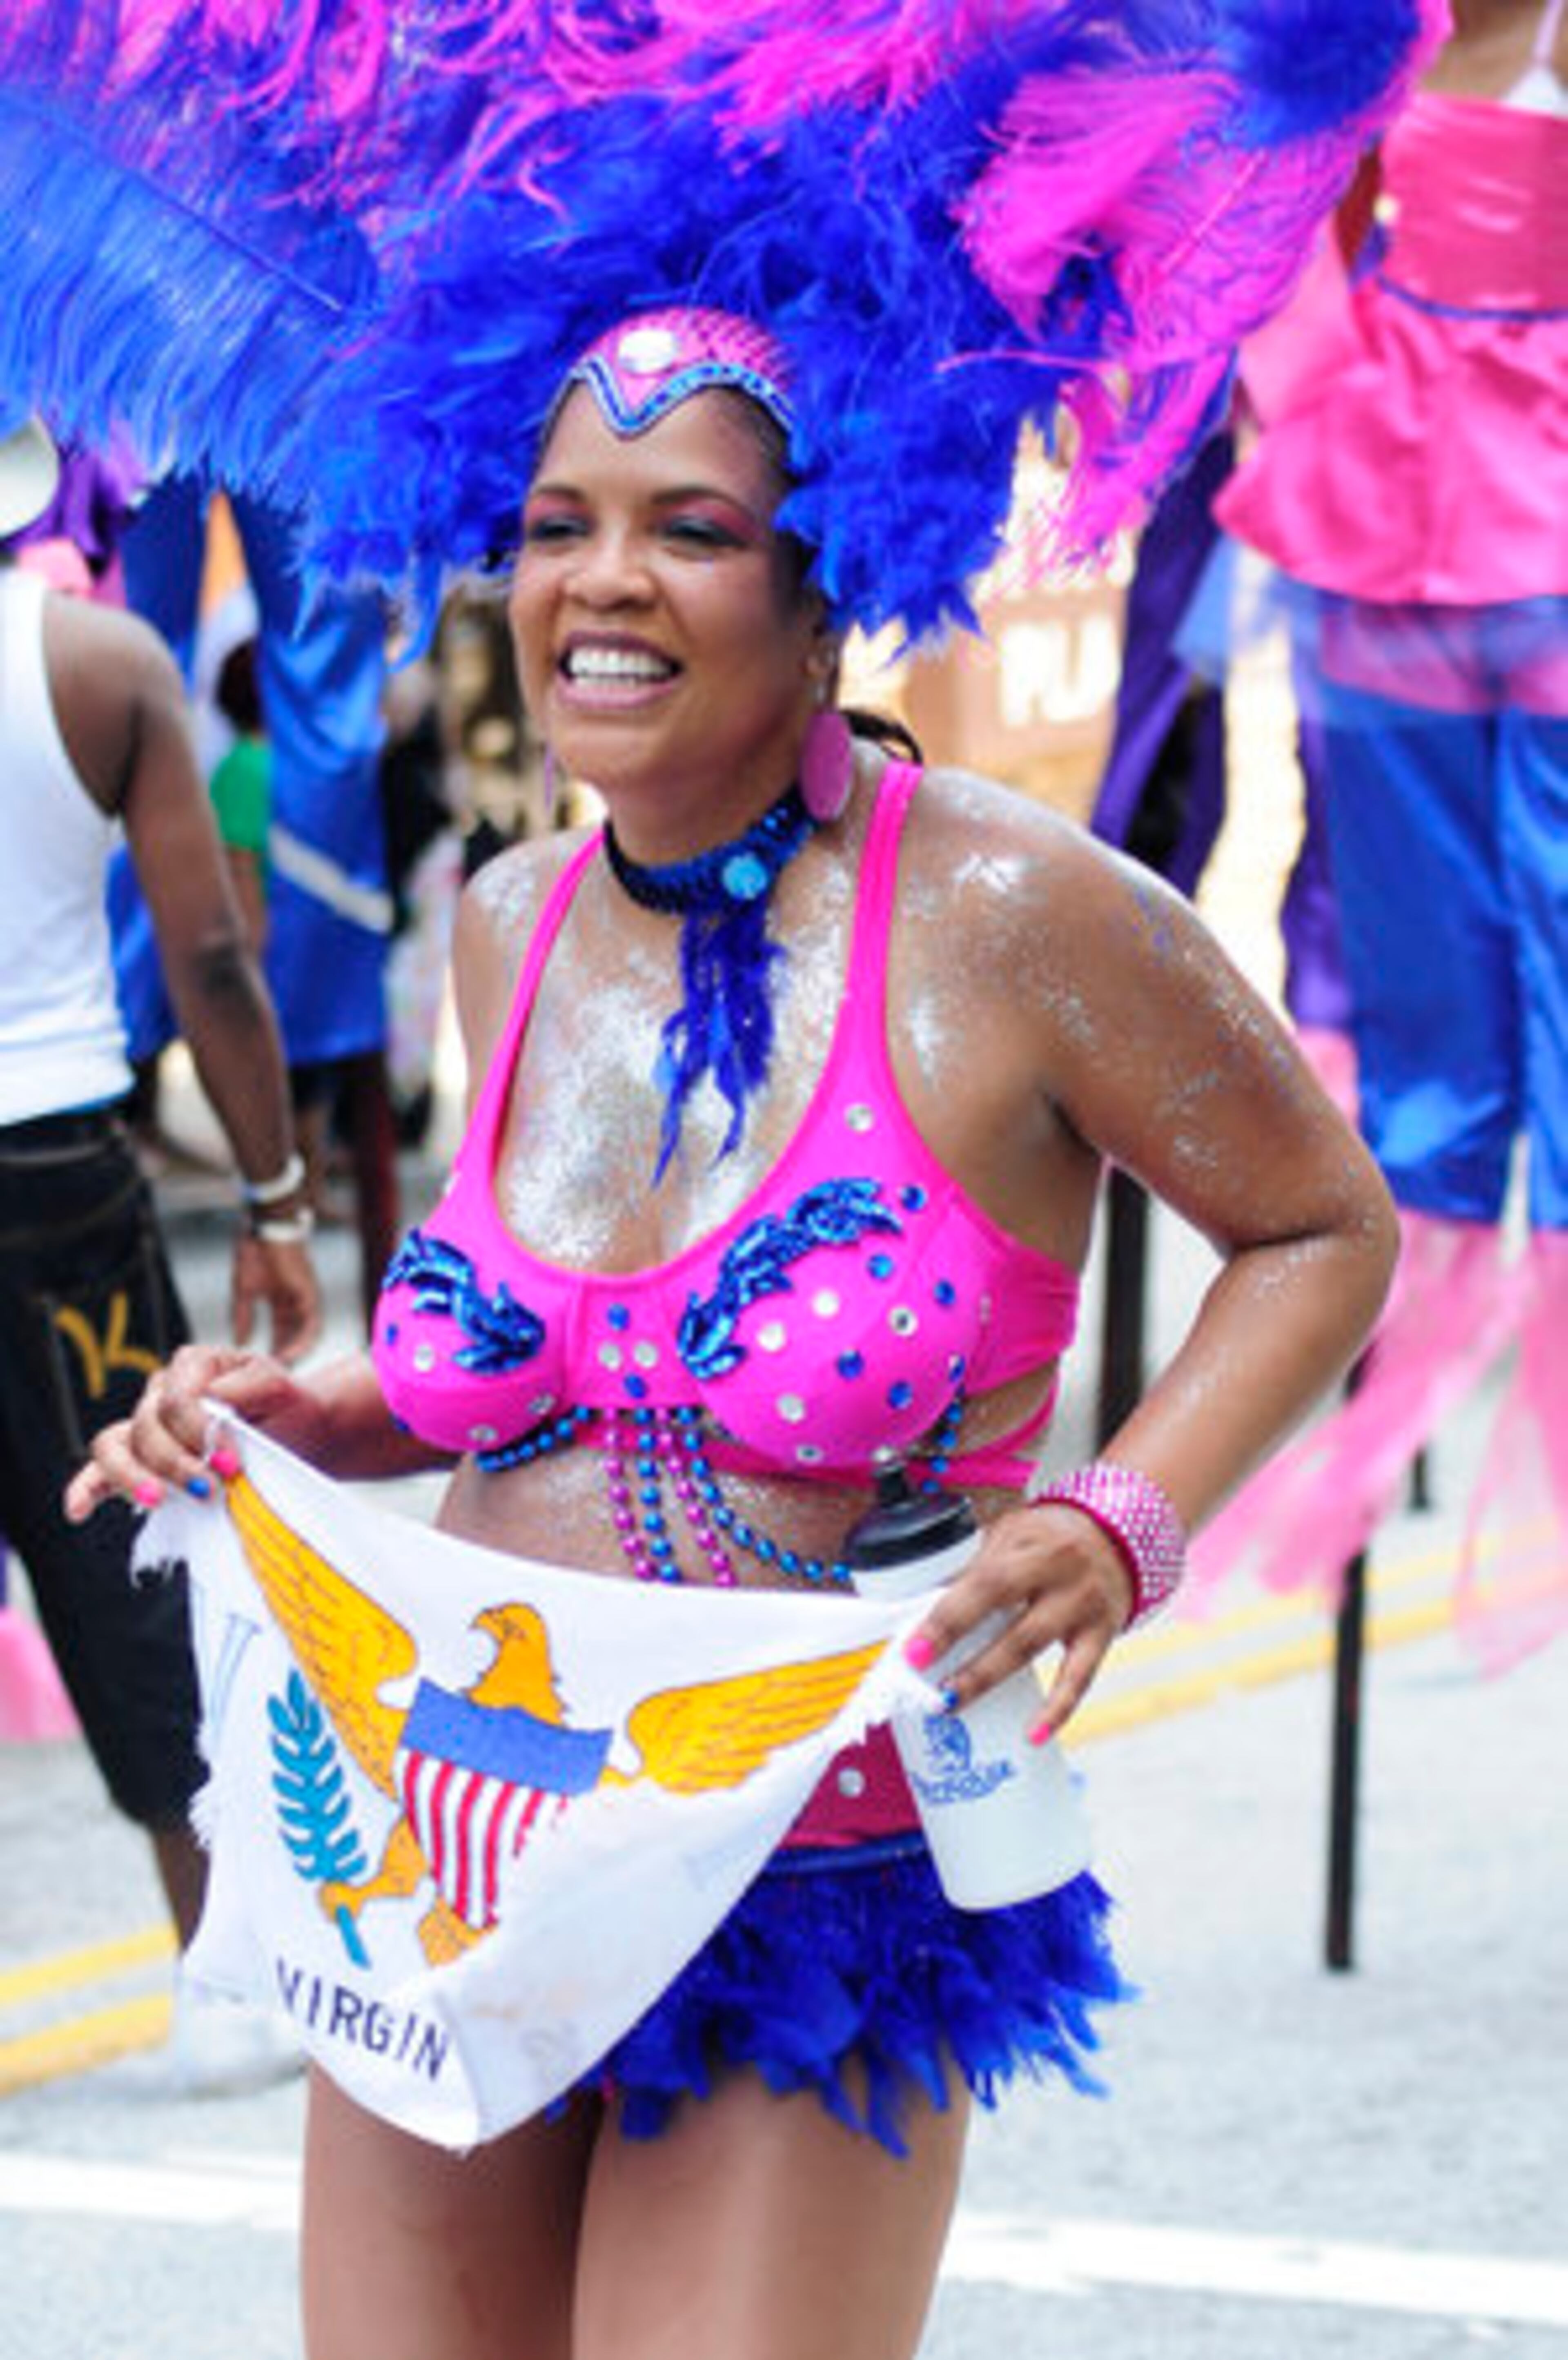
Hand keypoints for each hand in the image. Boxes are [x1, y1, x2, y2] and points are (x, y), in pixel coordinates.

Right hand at [62, 1343, 322, 1523]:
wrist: (297, 1433)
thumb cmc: (285, 1408)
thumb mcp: (280, 1387)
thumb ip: (248, 1386)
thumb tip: (211, 1401)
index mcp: (193, 1365)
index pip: (176, 1400)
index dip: (198, 1433)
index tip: (230, 1464)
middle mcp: (160, 1393)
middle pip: (146, 1427)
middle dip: (177, 1463)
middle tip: (212, 1489)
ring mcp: (145, 1428)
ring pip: (113, 1446)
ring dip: (133, 1477)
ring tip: (157, 1500)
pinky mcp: (140, 1462)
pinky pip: (99, 1471)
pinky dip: (85, 1489)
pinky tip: (79, 1510)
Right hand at [231, 1231, 321, 1363]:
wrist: (265, 1228)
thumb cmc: (255, 1252)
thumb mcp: (244, 1291)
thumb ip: (243, 1317)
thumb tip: (238, 1341)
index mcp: (281, 1301)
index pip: (282, 1333)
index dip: (275, 1350)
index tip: (266, 1368)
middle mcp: (297, 1302)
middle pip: (296, 1336)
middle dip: (287, 1356)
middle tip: (277, 1377)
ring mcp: (306, 1298)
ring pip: (308, 1334)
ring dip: (297, 1352)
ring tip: (284, 1369)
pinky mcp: (310, 1294)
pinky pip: (313, 1323)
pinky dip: (303, 1340)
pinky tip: (291, 1353)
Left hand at [903, 1504, 1135, 1740]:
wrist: (1116, 1533)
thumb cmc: (1048, 1536)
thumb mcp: (1010, 1535)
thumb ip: (973, 1568)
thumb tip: (922, 1608)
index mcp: (1030, 1544)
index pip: (983, 1583)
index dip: (947, 1617)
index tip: (913, 1650)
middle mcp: (1060, 1573)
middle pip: (1008, 1617)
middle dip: (964, 1652)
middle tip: (927, 1684)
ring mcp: (1083, 1605)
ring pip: (1031, 1647)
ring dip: (988, 1678)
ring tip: (952, 1702)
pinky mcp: (1102, 1634)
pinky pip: (1078, 1678)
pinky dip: (1056, 1709)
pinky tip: (1032, 1734)